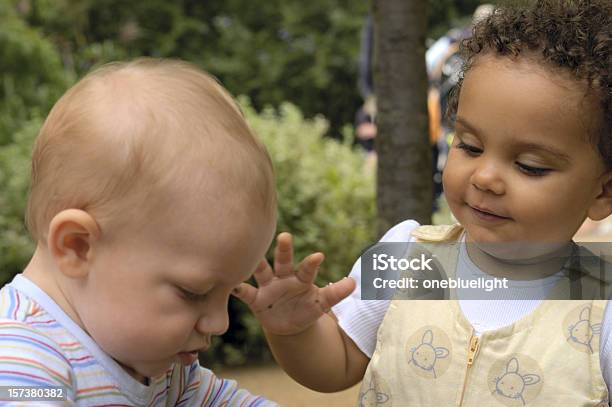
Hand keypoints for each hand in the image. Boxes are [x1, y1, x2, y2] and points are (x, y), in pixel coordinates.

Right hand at [232, 232, 355, 335]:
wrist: (289, 324)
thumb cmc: (307, 308)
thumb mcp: (322, 304)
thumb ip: (336, 293)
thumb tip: (354, 282)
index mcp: (301, 278)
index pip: (307, 269)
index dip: (312, 263)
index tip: (319, 256)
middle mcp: (283, 277)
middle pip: (283, 261)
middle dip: (284, 249)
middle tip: (286, 236)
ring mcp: (268, 286)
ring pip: (262, 271)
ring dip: (257, 264)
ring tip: (252, 255)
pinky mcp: (255, 299)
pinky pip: (244, 292)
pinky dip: (237, 288)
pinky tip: (230, 284)